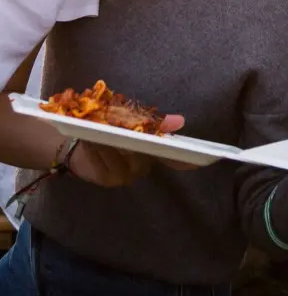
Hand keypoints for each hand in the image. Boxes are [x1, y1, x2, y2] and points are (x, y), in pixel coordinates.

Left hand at [68, 114, 193, 186]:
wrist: (78, 139)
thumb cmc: (108, 124)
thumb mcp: (129, 116)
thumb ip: (152, 120)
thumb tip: (181, 122)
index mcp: (151, 149)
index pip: (173, 157)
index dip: (185, 160)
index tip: (201, 162)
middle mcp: (143, 165)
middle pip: (144, 153)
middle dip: (131, 139)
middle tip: (122, 127)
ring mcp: (126, 175)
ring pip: (124, 159)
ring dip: (110, 144)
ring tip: (98, 131)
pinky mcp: (108, 180)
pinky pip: (107, 166)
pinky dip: (99, 152)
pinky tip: (90, 142)